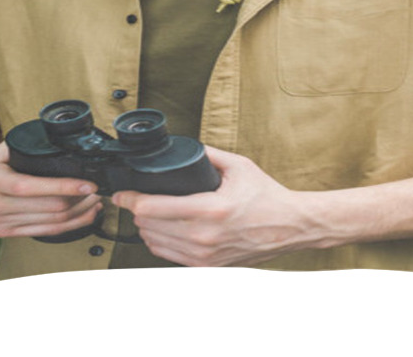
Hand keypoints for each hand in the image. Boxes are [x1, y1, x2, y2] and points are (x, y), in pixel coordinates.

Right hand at [0, 141, 102, 238]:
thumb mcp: (5, 149)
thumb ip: (29, 147)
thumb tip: (66, 143)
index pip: (31, 187)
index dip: (63, 186)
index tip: (88, 184)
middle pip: (47, 208)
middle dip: (78, 200)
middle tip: (98, 190)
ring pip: (51, 223)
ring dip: (79, 213)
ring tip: (96, 201)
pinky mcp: (7, 234)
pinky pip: (45, 232)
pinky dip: (70, 225)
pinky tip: (84, 215)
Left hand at [112, 147, 320, 265]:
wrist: (290, 227)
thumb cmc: (267, 196)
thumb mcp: (239, 166)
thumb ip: (207, 154)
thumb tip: (183, 147)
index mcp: (211, 210)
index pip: (154, 209)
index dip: (131, 200)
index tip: (122, 193)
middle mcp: (205, 237)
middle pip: (149, 227)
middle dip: (136, 212)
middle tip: (133, 198)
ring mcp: (205, 256)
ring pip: (155, 244)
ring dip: (145, 228)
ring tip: (145, 213)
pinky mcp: (207, 267)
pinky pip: (169, 257)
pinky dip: (159, 243)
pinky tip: (161, 230)